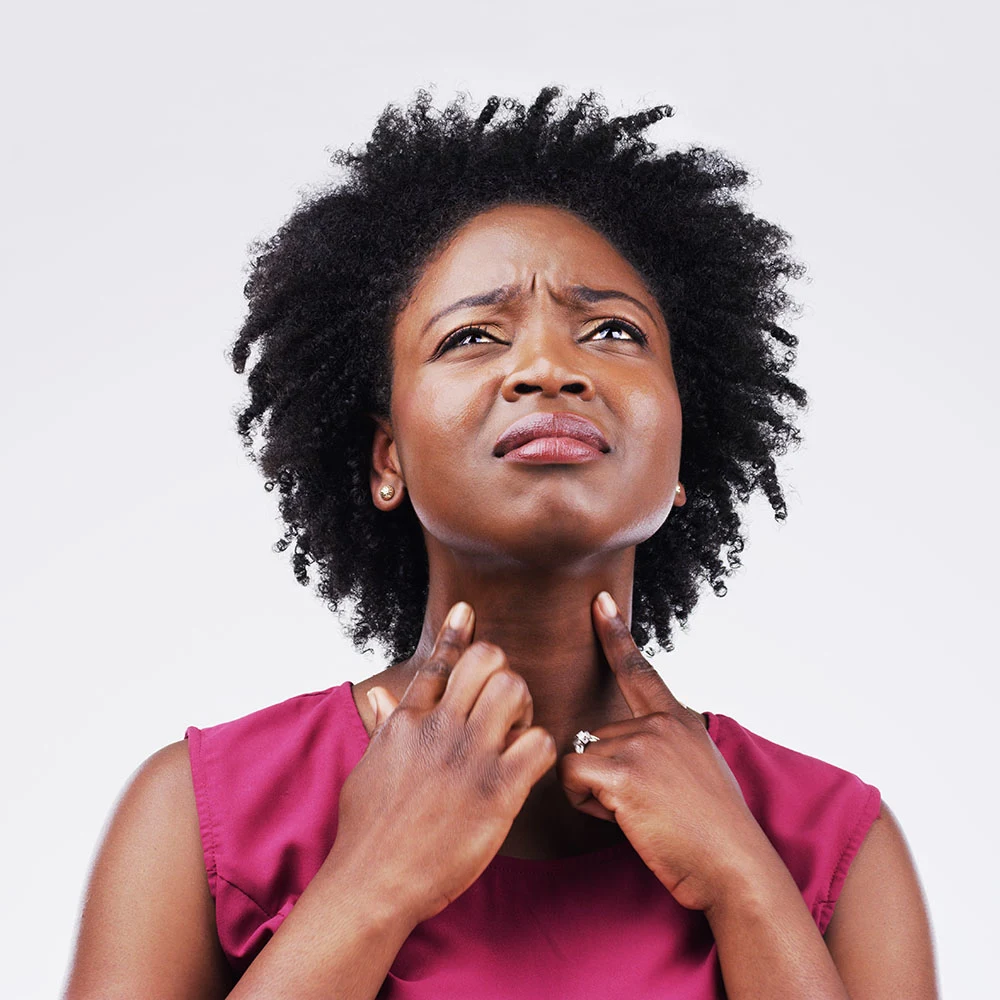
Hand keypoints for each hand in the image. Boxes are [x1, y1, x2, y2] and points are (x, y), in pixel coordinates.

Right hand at [331, 603, 557, 925]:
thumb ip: (383, 725)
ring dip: (524, 708)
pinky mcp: (498, 792)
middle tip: (503, 709)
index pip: (439, 661)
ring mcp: (469, 757)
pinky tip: (527, 770)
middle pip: (487, 661)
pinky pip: (540, 744)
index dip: (456, 631)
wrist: (373, 882)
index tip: (467, 609)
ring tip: (514, 737)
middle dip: (503, 675)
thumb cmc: (368, 830)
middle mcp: (440, 728)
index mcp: (409, 721)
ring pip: (515, 689)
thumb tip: (377, 693)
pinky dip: (541, 752)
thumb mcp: (368, 767)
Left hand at [557, 591, 775, 912]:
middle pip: (593, 736)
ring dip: (595, 790)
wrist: (736, 867)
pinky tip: (623, 817)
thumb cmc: (714, 834)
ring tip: (641, 814)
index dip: (615, 634)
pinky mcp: (624, 771)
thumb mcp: (698, 770)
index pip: (640, 670)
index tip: (598, 601)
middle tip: (645, 806)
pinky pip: (570, 774)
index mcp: (680, 720)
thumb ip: (664, 747)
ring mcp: (643, 742)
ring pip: (579, 756)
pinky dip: (583, 801)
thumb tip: (626, 748)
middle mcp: (661, 722)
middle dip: (603, 774)